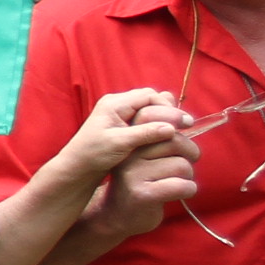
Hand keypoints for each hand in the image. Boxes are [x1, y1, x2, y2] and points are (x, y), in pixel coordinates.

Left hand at [56, 88, 193, 180]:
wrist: (78, 167)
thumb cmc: (94, 155)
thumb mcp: (120, 144)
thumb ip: (145, 134)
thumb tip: (171, 129)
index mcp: (114, 104)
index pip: (149, 96)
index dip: (168, 108)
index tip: (183, 123)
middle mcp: (116, 104)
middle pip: (151, 99)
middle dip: (169, 111)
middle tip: (186, 125)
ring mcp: (119, 113)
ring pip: (149, 109)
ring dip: (164, 118)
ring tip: (179, 131)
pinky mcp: (121, 124)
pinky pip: (144, 119)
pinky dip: (156, 125)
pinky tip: (166, 136)